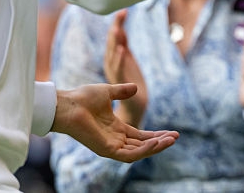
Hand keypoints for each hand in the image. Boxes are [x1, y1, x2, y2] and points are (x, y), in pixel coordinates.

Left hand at [51, 83, 177, 162]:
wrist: (67, 104)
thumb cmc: (82, 97)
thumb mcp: (108, 92)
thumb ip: (121, 92)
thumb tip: (135, 88)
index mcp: (115, 128)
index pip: (140, 136)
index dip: (156, 134)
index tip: (172, 132)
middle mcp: (115, 139)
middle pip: (142, 145)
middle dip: (159, 142)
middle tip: (176, 137)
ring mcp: (111, 146)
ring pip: (138, 152)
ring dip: (155, 147)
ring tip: (171, 140)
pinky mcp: (106, 150)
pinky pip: (129, 154)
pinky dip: (144, 150)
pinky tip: (156, 142)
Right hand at [103, 10, 146, 125]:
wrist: (134, 108)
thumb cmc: (130, 85)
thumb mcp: (128, 61)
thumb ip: (123, 47)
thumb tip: (121, 30)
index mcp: (115, 58)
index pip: (115, 38)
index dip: (118, 24)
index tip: (124, 10)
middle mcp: (112, 64)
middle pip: (113, 42)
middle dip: (117, 27)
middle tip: (122, 13)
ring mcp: (115, 73)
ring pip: (114, 54)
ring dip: (116, 40)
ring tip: (119, 27)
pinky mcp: (119, 83)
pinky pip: (118, 69)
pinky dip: (119, 59)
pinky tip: (121, 49)